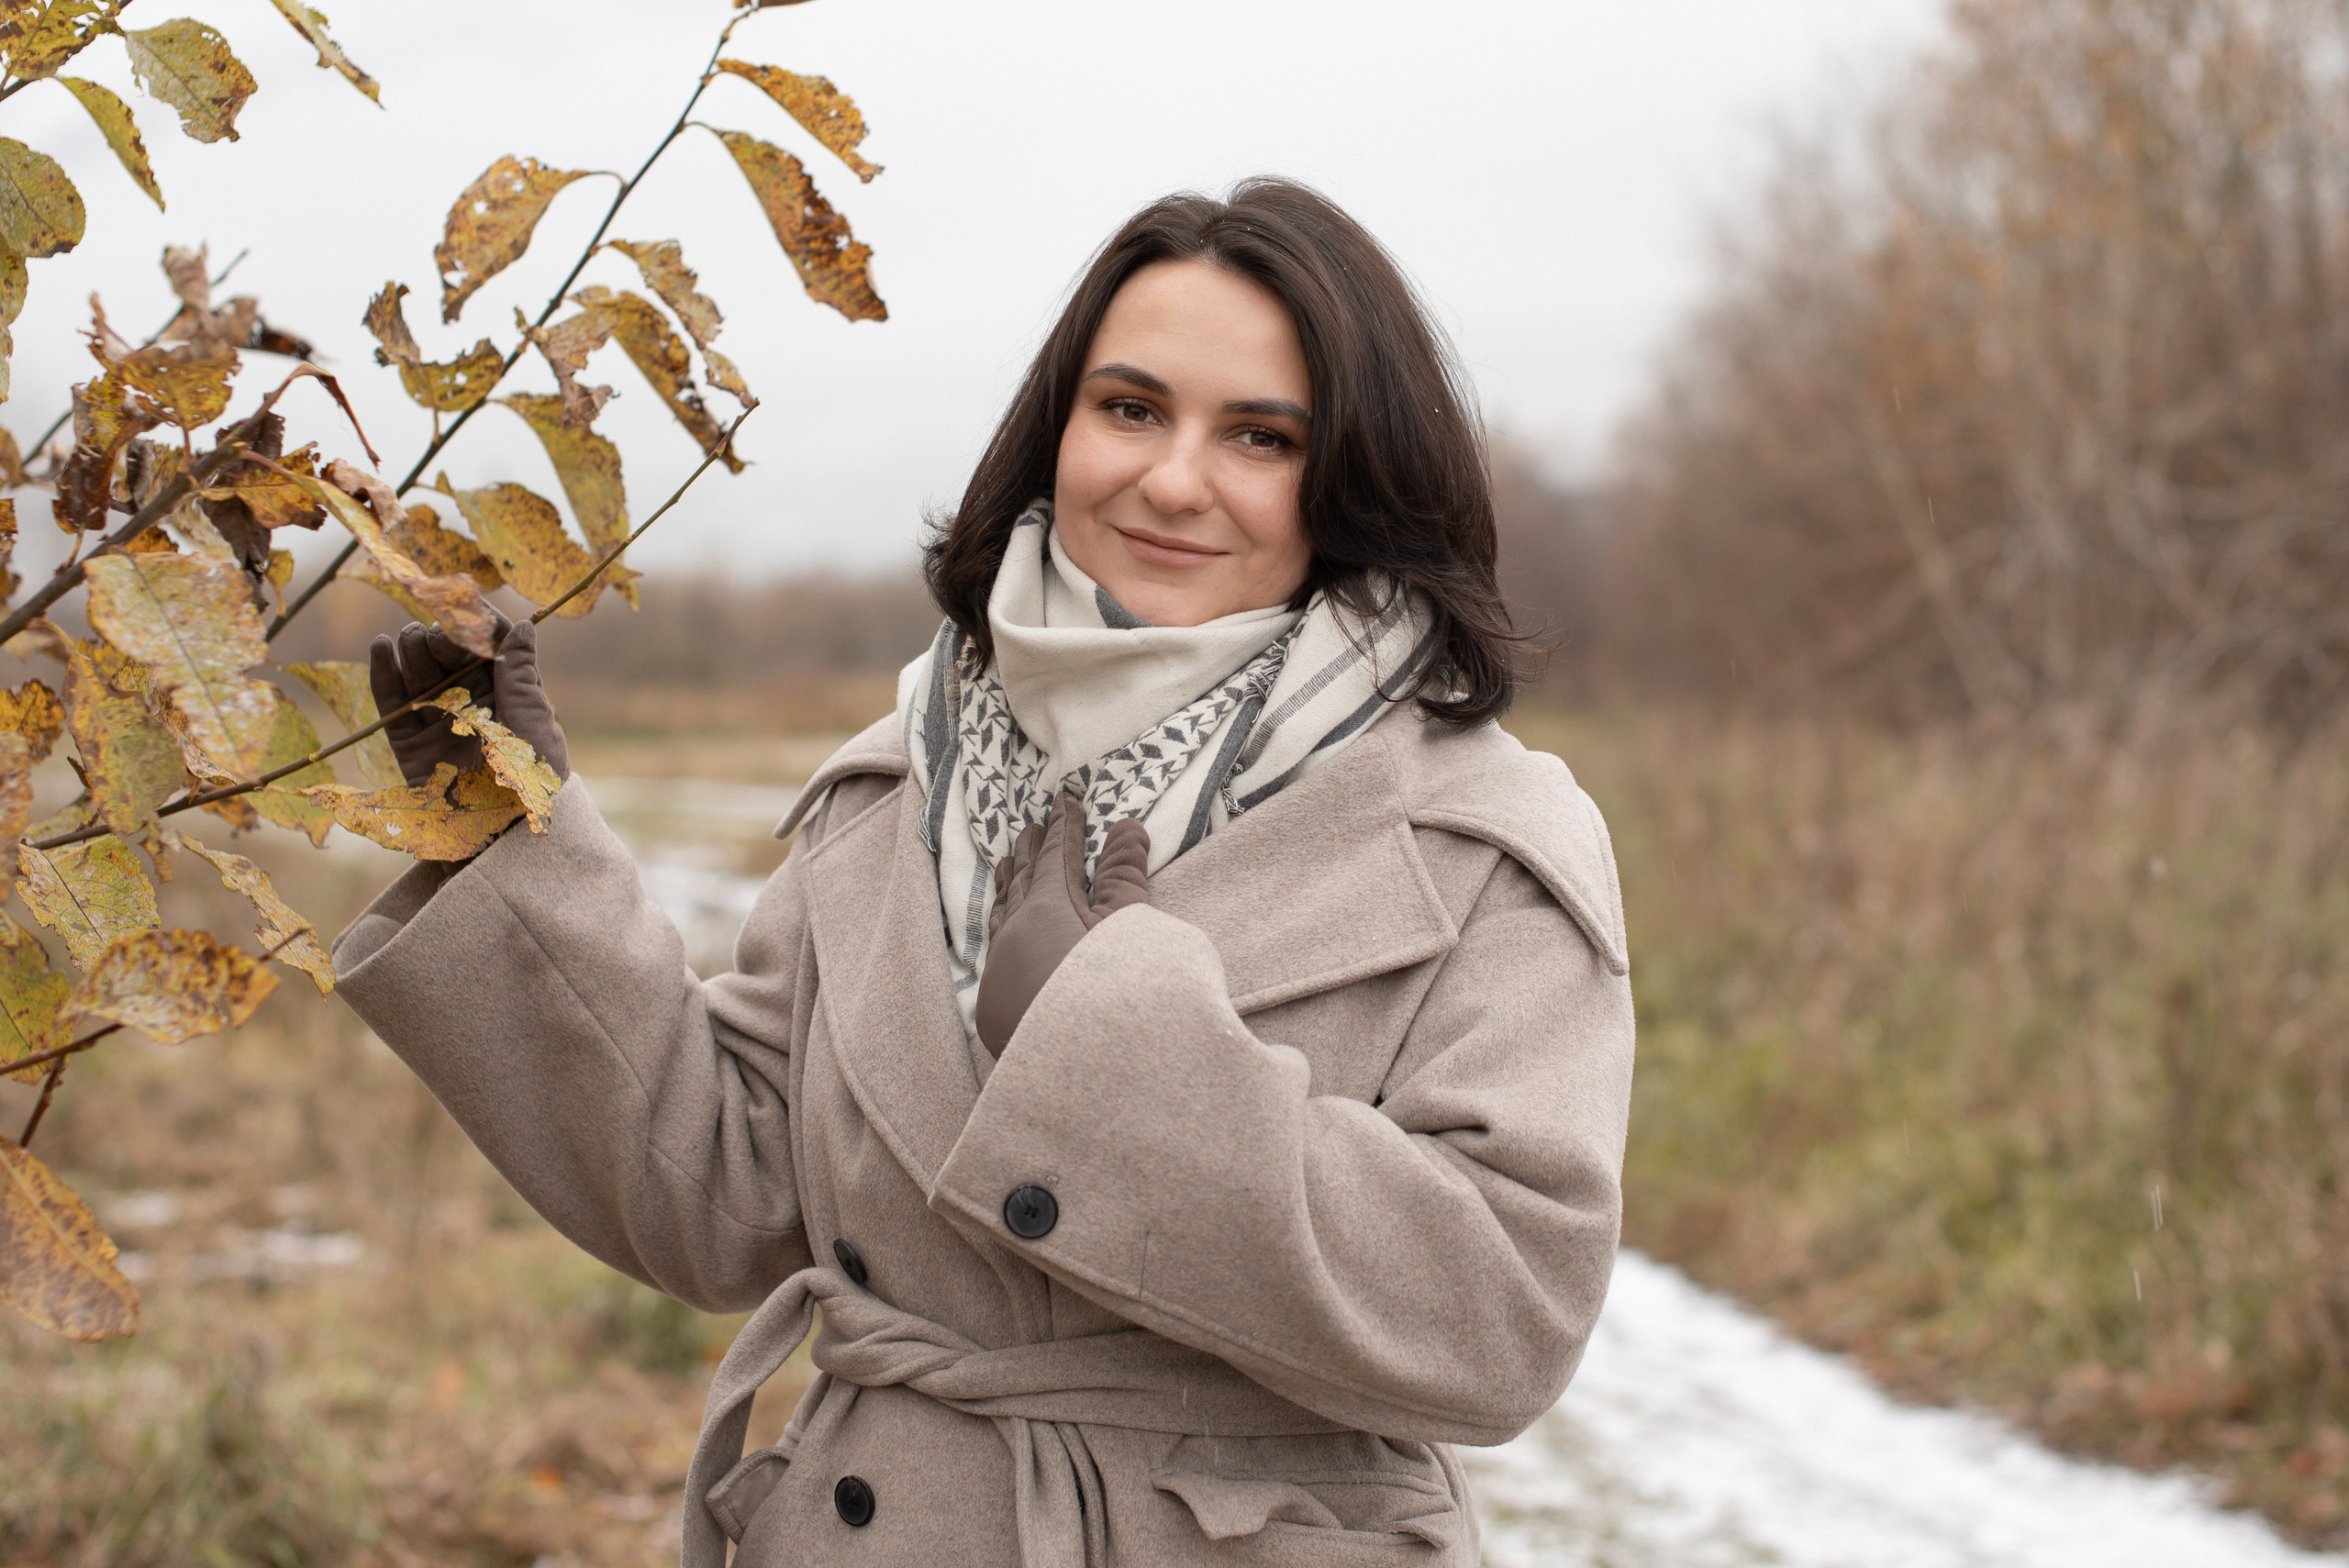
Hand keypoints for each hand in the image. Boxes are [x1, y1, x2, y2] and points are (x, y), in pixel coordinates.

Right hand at [368, 609, 570, 788]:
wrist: (502, 838)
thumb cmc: (534, 783)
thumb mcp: (533, 726)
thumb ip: (521, 677)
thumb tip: (525, 626)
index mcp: (509, 692)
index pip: (490, 643)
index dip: (475, 621)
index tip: (462, 605)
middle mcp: (472, 700)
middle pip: (449, 650)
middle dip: (442, 635)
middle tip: (440, 639)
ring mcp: (438, 718)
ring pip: (418, 668)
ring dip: (413, 646)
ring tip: (411, 640)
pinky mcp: (409, 741)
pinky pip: (391, 700)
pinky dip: (383, 671)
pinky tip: (381, 646)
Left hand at [974, 790, 1148, 1056]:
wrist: (1088, 1070)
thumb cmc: (1116, 993)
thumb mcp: (1129, 928)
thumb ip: (1125, 875)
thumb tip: (1127, 825)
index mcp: (1045, 907)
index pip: (1055, 855)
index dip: (1063, 827)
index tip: (1065, 802)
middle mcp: (1012, 936)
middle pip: (1019, 881)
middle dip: (1028, 852)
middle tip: (1031, 829)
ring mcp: (999, 975)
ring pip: (999, 917)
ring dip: (1007, 888)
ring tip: (1009, 867)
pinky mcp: (995, 1011)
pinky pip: (994, 954)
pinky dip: (1000, 931)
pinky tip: (1002, 938)